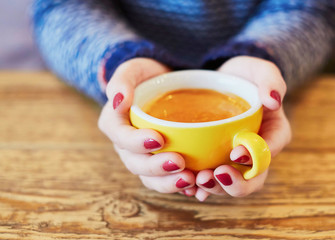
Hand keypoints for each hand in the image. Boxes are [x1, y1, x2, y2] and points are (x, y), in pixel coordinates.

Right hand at [98, 58, 195, 193]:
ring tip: (190, 180)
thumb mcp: (134, 70)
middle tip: (179, 162)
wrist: (166, 86)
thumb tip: (119, 99)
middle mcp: (127, 146)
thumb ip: (122, 80)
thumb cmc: (148, 76)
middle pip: (136, 163)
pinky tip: (196, 185)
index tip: (158, 139)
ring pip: (150, 178)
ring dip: (168, 183)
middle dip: (156, 167)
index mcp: (115, 124)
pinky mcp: (161, 162)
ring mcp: (144, 157)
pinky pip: (167, 180)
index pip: (121, 138)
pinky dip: (180, 185)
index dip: (137, 143)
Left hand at [195, 56, 291, 200]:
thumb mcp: (258, 70)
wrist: (219, 79)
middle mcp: (255, 152)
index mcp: (272, 133)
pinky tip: (188, 186)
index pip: (268, 151)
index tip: (235, 154)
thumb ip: (270, 80)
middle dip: (234, 184)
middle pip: (252, 179)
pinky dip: (200, 187)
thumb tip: (273, 100)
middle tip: (211, 176)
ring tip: (196, 181)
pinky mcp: (216, 159)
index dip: (255, 159)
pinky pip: (212, 179)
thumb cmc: (242, 76)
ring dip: (214, 188)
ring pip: (230, 184)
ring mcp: (234, 159)